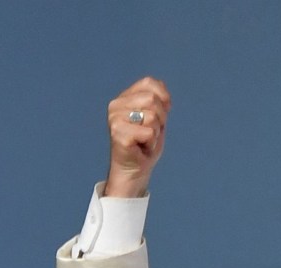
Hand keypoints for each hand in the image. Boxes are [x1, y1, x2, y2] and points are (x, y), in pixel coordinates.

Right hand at [104, 77, 170, 197]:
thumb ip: (158, 102)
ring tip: (145, 140)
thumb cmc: (144, 145)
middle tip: (151, 132)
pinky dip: (152, 142)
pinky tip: (142, 147)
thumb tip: (164, 95)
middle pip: (152, 99)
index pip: (149, 83)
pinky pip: (149, 132)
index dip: (163, 97)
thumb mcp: (155, 118)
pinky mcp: (118, 133)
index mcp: (123, 98)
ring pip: (152, 116)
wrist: (134, 170)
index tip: (162, 114)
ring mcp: (115, 118)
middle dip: (160, 118)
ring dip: (156, 132)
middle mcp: (116, 105)